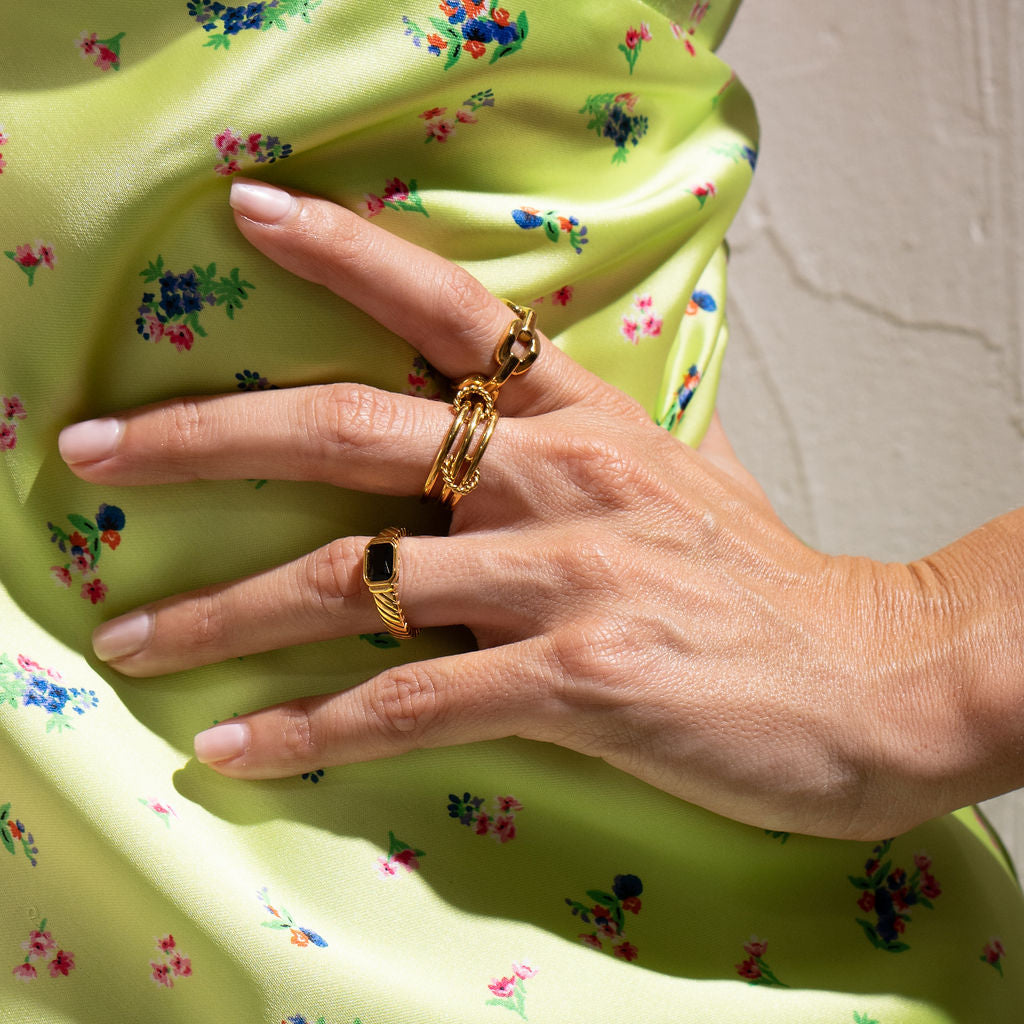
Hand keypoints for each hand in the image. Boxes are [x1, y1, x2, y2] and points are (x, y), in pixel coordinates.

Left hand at [58, 180, 962, 840]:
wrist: (873, 677)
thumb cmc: (771, 586)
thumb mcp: (687, 479)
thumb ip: (604, 444)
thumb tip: (542, 419)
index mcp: (587, 421)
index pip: (452, 309)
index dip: (347, 254)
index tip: (251, 215)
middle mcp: (562, 479)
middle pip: (351, 431)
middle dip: (206, 435)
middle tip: (94, 450)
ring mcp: (566, 577)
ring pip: (351, 581)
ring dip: (221, 612)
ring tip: (130, 636)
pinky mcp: (576, 680)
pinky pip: (407, 703)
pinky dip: (310, 731)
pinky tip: (236, 745)